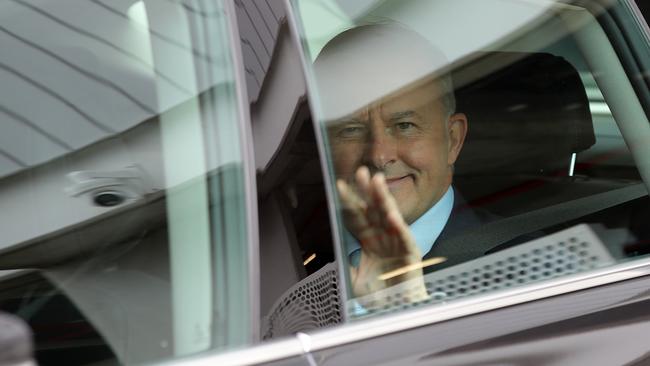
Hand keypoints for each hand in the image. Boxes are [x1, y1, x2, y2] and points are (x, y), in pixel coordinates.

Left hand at [337, 167, 427, 303]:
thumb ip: (348, 263)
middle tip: (359, 171)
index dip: (349, 202)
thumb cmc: (381, 297)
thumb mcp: (355, 281)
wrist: (399, 311)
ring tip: (376, 181)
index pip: (357, 217)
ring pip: (388, 215)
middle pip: (372, 209)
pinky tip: (391, 214)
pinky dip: (398, 226)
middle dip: (366, 191)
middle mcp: (383, 238)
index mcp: (369, 242)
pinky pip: (403, 236)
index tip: (340, 186)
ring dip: (383, 198)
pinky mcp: (410, 252)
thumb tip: (338, 251)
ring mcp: (397, 242)